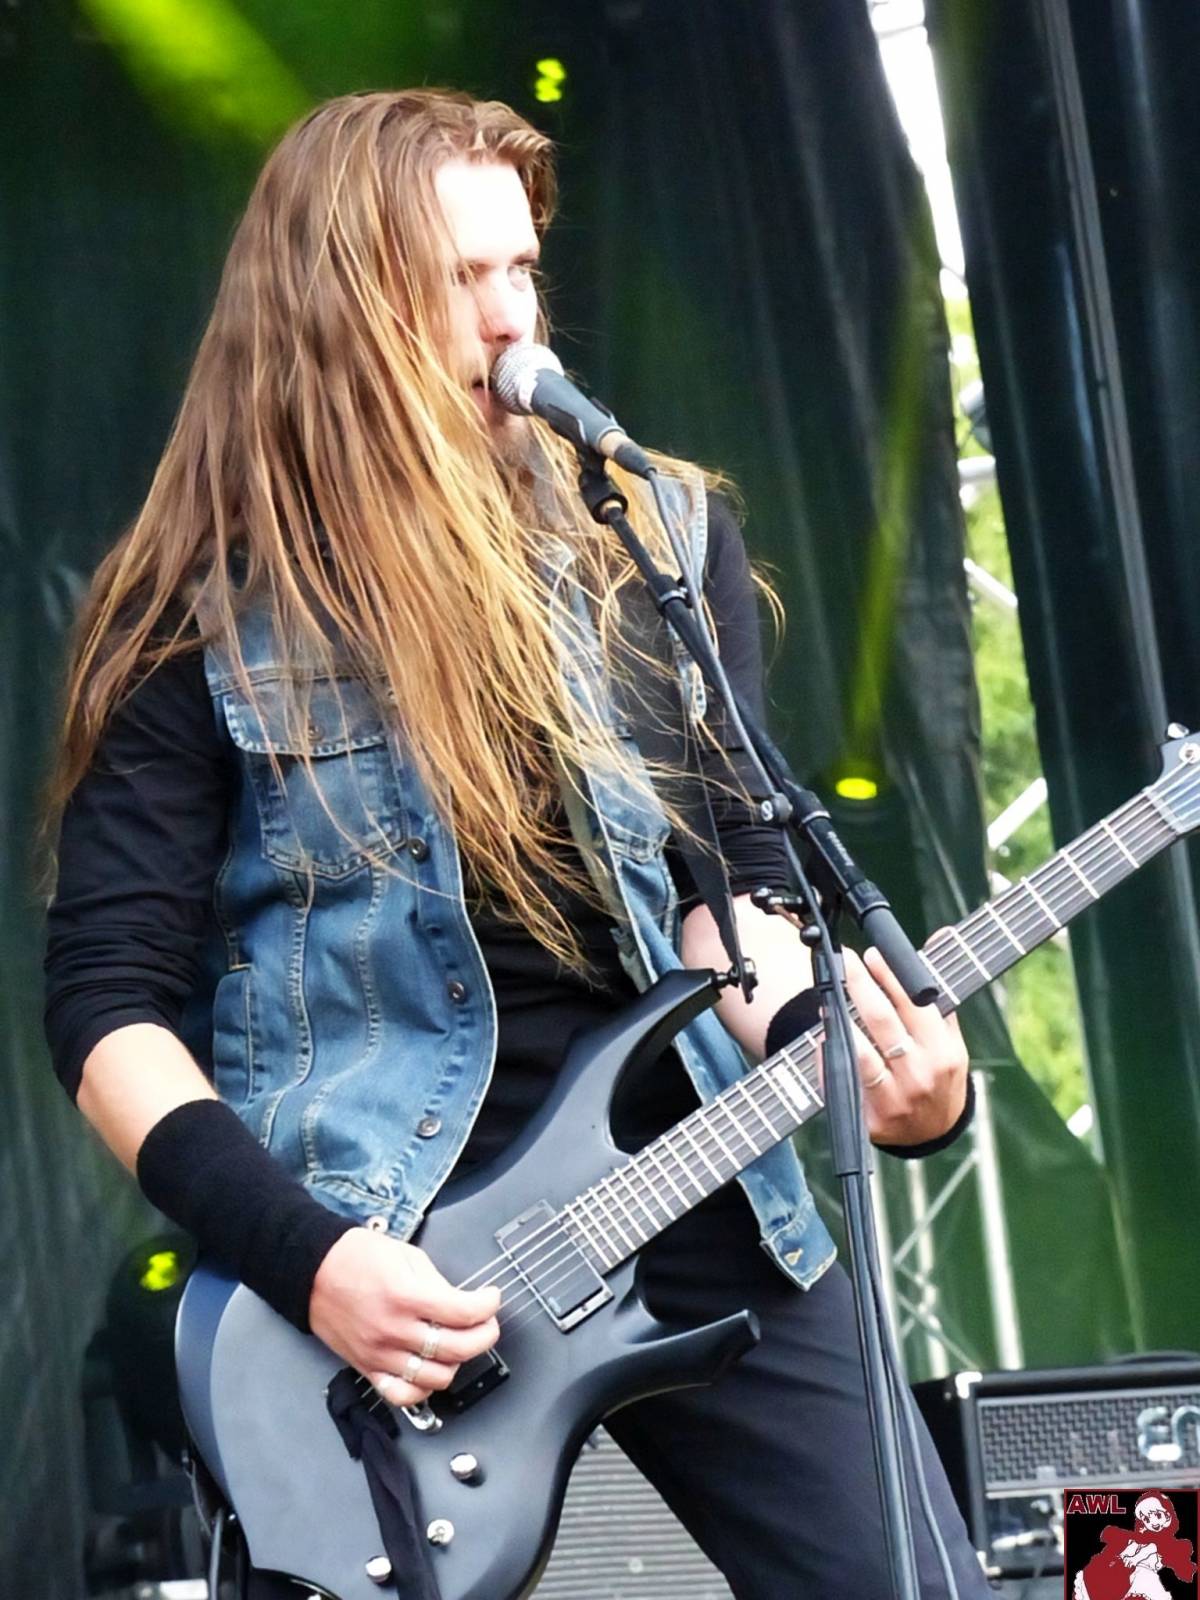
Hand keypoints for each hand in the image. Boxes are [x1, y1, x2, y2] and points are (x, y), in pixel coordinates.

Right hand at [308, 1228, 500, 1407]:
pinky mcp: (367, 1368)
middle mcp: (393, 1330)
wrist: (312, 1270)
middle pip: (456, 1349)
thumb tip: (461, 1303)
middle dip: (484, 1335)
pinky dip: (423, 1389)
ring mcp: (380, 1354)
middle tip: (487, 1323)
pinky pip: (402, 1395)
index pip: (462, 1313)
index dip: (487, 1306)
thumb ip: (436, 1282)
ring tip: (460, 1343)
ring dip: (458, 1362)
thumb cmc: (355, 1256)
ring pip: (436, 1377)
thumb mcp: (406, 1255)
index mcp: (404, 1295)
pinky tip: (431, 1370)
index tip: (491, 1298)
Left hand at [838, 946, 968, 1147]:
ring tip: (828, 997)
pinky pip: (843, 1082)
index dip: (890, 977)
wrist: (934, 1133)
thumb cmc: (939, 1074)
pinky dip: (830, 1058)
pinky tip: (825, 1037)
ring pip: (861, 1053)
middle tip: (845, 961)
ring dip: (840, 1021)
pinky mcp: (873, 1118)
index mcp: (943, 1051)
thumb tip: (941, 936)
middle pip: (883, 1022)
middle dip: (860, 986)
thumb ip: (938, 989)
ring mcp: (896, 1098)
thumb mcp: (949, 1035)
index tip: (872, 955)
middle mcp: (920, 1074)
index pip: (914, 1006)